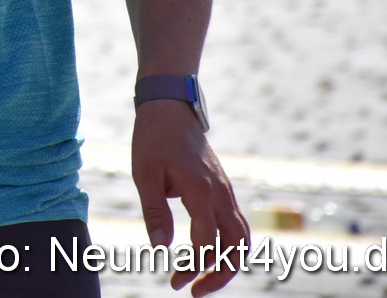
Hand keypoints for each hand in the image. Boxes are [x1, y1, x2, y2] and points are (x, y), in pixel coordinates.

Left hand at [131, 101, 247, 294]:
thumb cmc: (153, 138)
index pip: (207, 241)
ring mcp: (226, 191)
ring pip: (242, 238)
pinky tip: (208, 256)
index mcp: (200, 190)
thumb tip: (160, 247)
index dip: (193, 265)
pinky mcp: (224, 190)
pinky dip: (229, 247)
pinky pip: (237, 225)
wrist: (171, 107)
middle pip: (236, 247)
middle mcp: (220, 193)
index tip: (174, 279)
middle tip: (192, 290)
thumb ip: (154, 211)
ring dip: (227, 264)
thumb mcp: (144, 173)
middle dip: (219, 274)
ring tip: (201, 281)